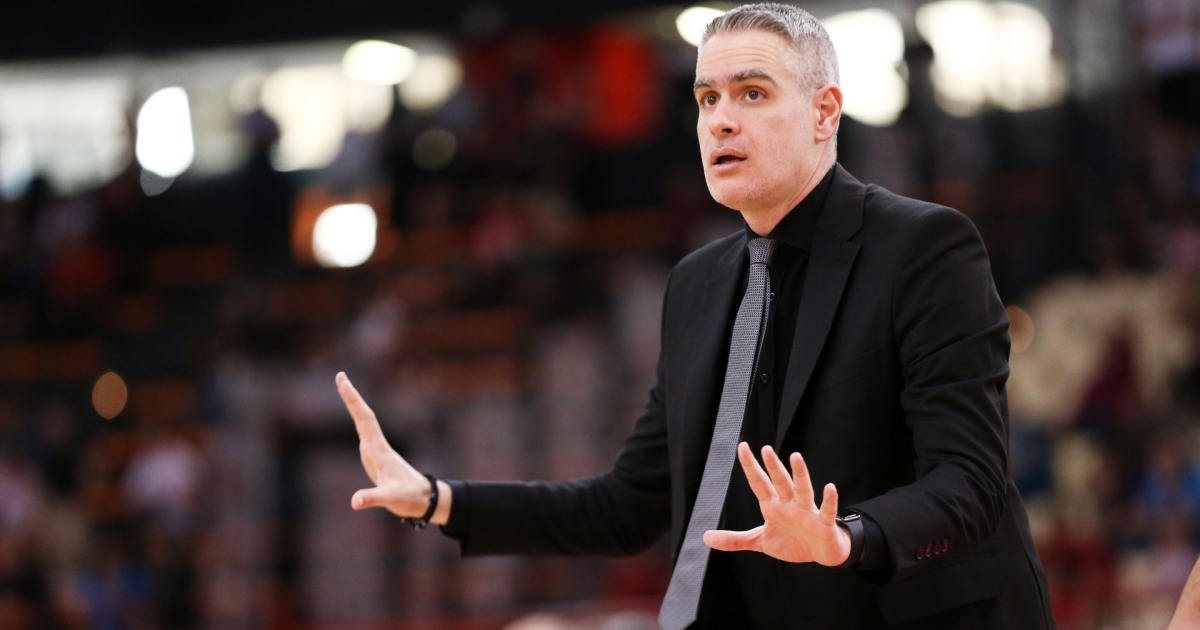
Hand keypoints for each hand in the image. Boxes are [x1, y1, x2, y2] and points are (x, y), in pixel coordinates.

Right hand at [336, 372, 450, 524]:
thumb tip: (354, 502)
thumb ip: (372, 498)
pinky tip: (355, 413)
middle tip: (340, 375)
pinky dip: (357, 419)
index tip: (344, 382)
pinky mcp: (375, 457)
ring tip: (344, 387)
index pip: (365, 421)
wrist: (424, 498)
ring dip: (354, 404)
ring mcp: (376, 450)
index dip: (354, 402)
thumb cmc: (409, 497)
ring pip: (364, 422)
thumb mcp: (390, 499)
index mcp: (379, 451)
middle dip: (351, 396)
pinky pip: (364, 432)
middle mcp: (377, 446)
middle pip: (363, 416)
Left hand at [702, 443, 850, 565]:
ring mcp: (807, 513)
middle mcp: (789, 505)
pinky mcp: (823, 524)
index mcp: (773, 507)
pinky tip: (829, 487)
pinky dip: (829, 500)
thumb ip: (735, 539)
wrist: (821, 554)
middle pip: (780, 482)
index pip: (759, 483)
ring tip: (796, 457)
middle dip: (773, 467)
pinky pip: (826, 511)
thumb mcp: (760, 541)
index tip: (742, 447)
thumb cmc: (792, 542)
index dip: (751, 466)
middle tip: (765, 449)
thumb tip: (706, 537)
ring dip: (800, 475)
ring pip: (802, 491)